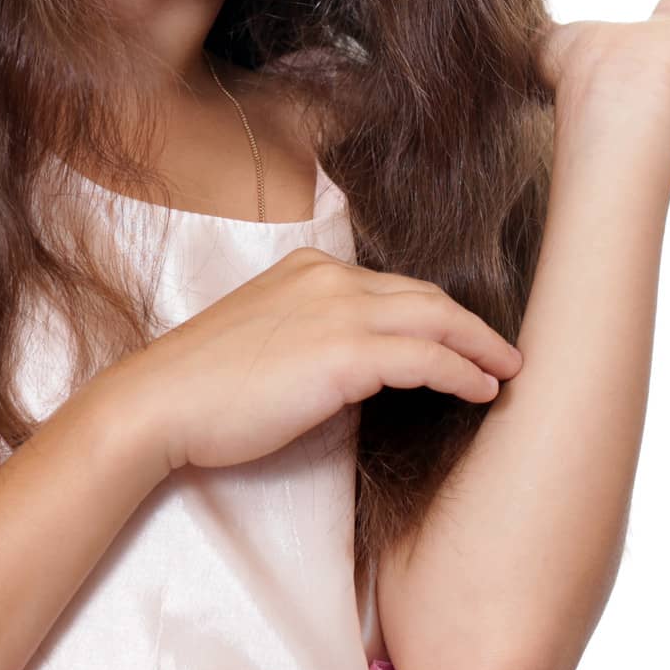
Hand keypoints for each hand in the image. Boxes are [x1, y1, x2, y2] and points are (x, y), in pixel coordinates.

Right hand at [105, 248, 523, 477]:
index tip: (463, 338)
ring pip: (435, 319)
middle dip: (471, 324)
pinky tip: (481, 389)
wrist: (162, 402)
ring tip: (507, 371)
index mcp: (309, 268)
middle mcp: (329, 278)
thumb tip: (351, 366)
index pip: (392, 287)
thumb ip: (311, 334)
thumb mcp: (265, 336)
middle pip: (424, 296)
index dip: (436, 314)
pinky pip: (425, 358)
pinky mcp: (343, 353)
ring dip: (479, 346)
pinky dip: (462, 371)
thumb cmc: (205, 386)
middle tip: (505, 352)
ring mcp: (338, 310)